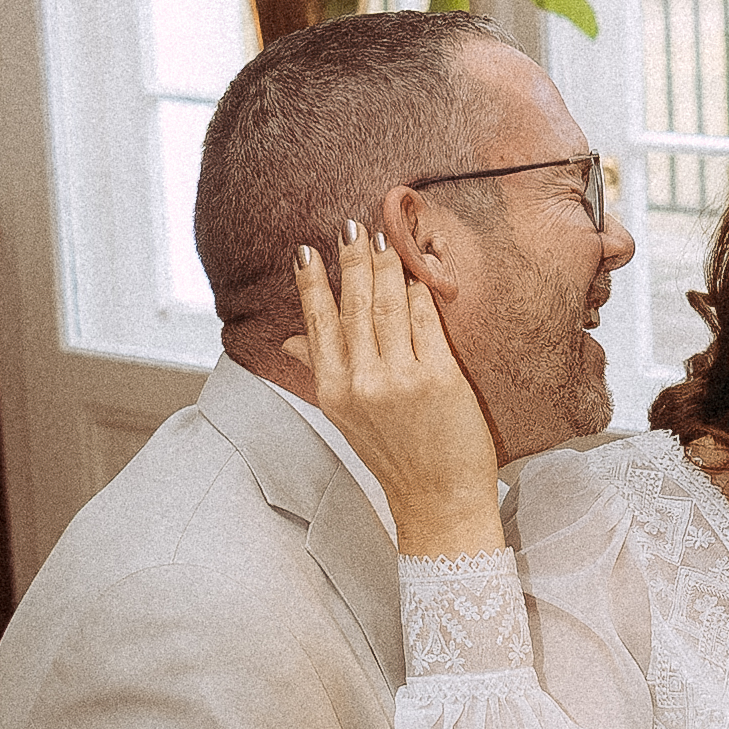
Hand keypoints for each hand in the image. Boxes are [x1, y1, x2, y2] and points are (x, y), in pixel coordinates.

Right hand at [286, 221, 504, 556]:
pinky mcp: (438, 377)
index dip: (311, 284)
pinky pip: (425, 321)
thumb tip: (290, 342)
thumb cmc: (395, 459)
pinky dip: (420, 292)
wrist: (438, 502)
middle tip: (352, 226)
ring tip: (384, 238)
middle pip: (352, 306)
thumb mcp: (346, 419)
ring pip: (387, 305)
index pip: (318, 324)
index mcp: (333, 391)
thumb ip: (321, 372)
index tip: (306, 250)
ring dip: (385, 266)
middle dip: (351, 260)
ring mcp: (399, 379)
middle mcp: (361, 382)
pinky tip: (418, 272)